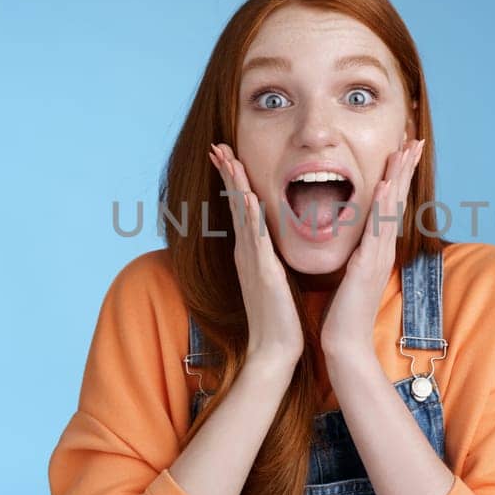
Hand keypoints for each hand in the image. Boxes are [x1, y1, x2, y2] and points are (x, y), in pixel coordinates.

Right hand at [209, 144, 303, 369]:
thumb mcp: (270, 278)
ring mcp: (253, 261)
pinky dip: (253, 217)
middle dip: (227, 174)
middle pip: (236, 204)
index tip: (227, 155)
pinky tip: (251, 198)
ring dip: (236, 186)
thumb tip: (265, 242)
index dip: (233, 181)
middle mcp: (247, 252)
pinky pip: (257, 239)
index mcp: (250, 252)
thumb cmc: (276, 316)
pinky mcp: (264, 273)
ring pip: (243, 215)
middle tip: (217, 146)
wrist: (274, 348)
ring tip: (228, 160)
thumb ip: (266, 258)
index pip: (241, 208)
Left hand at [321, 138, 425, 352]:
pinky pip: (377, 230)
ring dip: (399, 178)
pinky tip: (387, 187)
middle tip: (415, 139)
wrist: (346, 342)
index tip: (402, 150)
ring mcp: (378, 255)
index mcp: (376, 248)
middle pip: (397, 199)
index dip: (397, 176)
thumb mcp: (354, 275)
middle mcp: (382, 248)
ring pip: (391, 208)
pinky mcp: (368, 265)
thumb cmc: (346, 311)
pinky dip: (384, 207)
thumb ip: (361, 255)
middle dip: (405, 168)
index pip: (389, 204)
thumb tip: (363, 241)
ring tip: (405, 151)